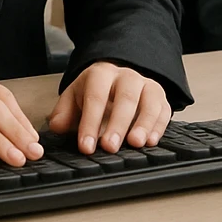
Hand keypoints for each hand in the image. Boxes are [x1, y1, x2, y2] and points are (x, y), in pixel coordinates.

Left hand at [48, 61, 170, 155]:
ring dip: (143, 124)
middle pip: (125, 98)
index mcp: (101, 74)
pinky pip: (164, 110)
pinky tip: (151, 141)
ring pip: (149, 102)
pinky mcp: (160, 98)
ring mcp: (146, 86)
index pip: (95, 97)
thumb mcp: (75, 97)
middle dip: (117, 124)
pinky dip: (158, 126)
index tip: (86, 146)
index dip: (90, 122)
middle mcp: (126, 77)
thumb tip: (57, 127)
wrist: (116, 77)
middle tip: (109, 147)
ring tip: (135, 143)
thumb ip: (64, 112)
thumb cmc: (94, 91)